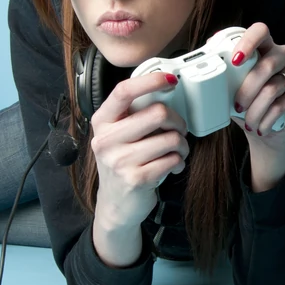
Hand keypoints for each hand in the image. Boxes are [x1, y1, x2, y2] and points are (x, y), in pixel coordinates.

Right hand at [89, 72, 189, 230]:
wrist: (116, 205)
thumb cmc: (122, 163)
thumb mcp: (118, 135)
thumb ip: (133, 114)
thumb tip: (165, 90)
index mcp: (102, 122)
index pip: (124, 91)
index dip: (150, 81)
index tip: (170, 79)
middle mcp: (106, 140)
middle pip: (157, 113)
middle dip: (178, 121)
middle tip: (179, 130)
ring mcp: (119, 161)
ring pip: (170, 138)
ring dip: (182, 145)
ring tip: (177, 152)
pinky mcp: (135, 179)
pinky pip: (172, 160)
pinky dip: (178, 162)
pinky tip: (172, 166)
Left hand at [227, 23, 284, 152]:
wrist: (268, 130)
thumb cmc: (248, 104)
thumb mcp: (233, 87)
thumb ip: (225, 73)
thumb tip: (206, 64)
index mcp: (265, 47)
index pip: (260, 31)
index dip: (248, 42)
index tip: (235, 60)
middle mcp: (284, 54)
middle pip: (266, 65)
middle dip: (246, 90)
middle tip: (237, 106)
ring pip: (272, 88)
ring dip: (255, 110)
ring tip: (248, 122)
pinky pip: (282, 104)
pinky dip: (266, 119)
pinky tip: (261, 127)